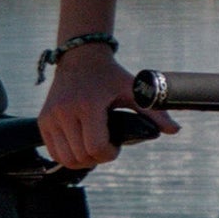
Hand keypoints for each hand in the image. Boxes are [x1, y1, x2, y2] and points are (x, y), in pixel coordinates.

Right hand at [39, 43, 157, 170]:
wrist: (81, 57)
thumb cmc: (111, 75)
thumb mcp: (135, 90)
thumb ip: (155, 112)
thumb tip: (175, 130)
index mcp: (88, 105)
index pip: (96, 147)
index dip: (109, 154)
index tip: (116, 146)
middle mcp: (65, 112)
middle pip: (81, 156)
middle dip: (98, 158)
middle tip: (107, 147)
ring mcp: (51, 117)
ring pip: (65, 159)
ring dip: (82, 160)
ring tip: (94, 147)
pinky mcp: (43, 121)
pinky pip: (53, 152)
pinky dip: (67, 156)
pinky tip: (80, 146)